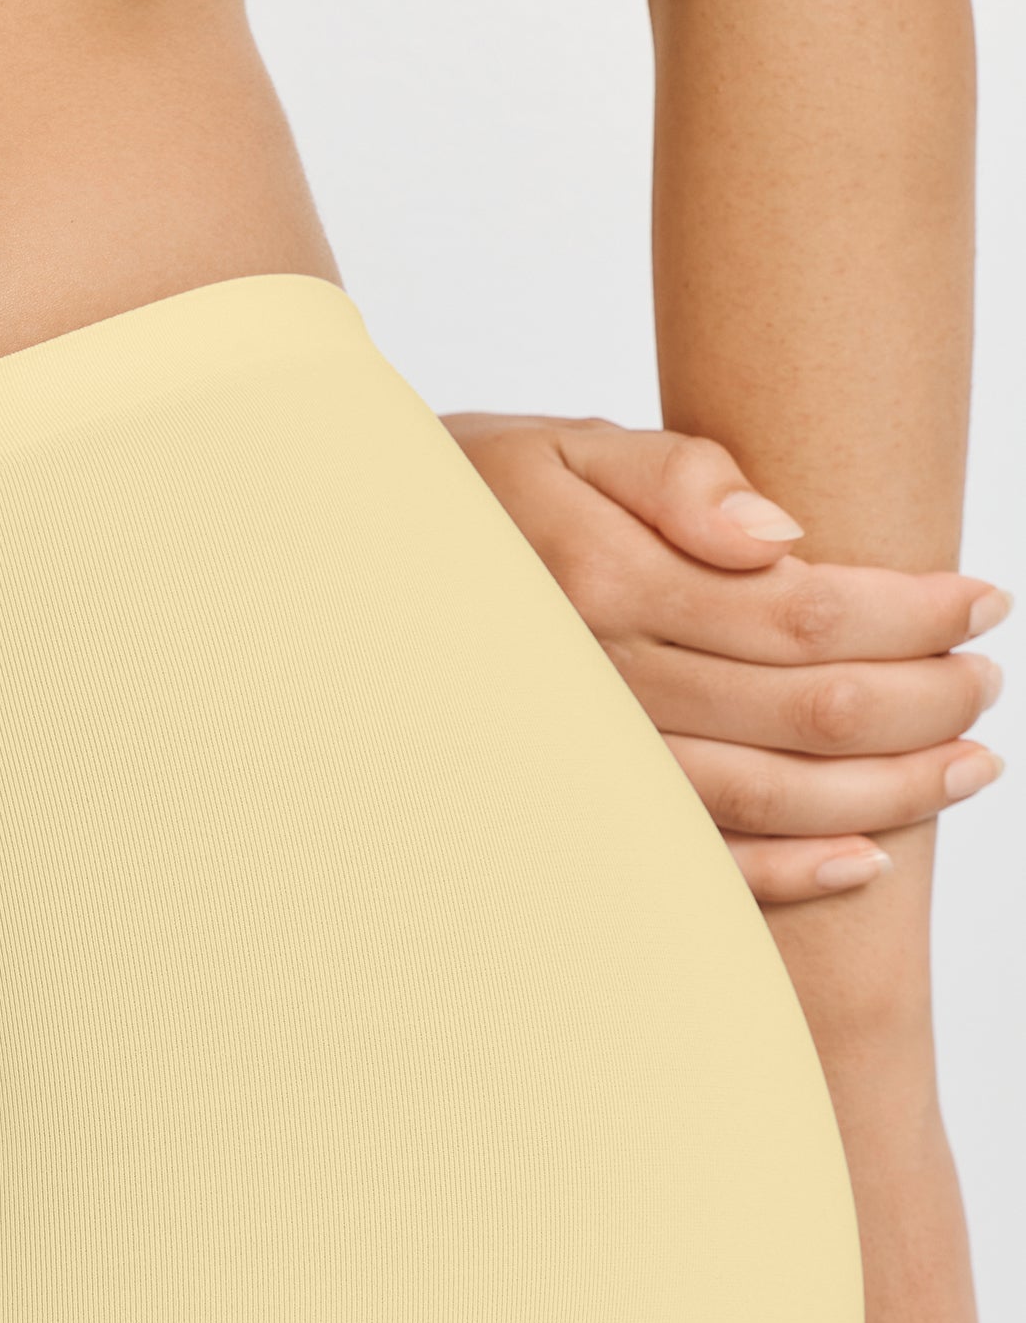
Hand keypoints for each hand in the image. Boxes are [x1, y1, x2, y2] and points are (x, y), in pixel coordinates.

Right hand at [442, 413, 1011, 902]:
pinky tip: (863, 864)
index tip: (984, 599)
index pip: (804, 611)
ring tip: (966, 769)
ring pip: (768, 795)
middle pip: (805, 710)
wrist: (360, 584)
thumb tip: (783, 533)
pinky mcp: (581, 812)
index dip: (911, 613)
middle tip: (986, 684)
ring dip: (885, 792)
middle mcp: (602, 683)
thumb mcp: (565, 447)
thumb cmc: (476, 502)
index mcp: (610, 583)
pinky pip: (694, 863)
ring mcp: (591, 762)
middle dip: (921, 702)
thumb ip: (675, 477)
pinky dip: (784, 875)